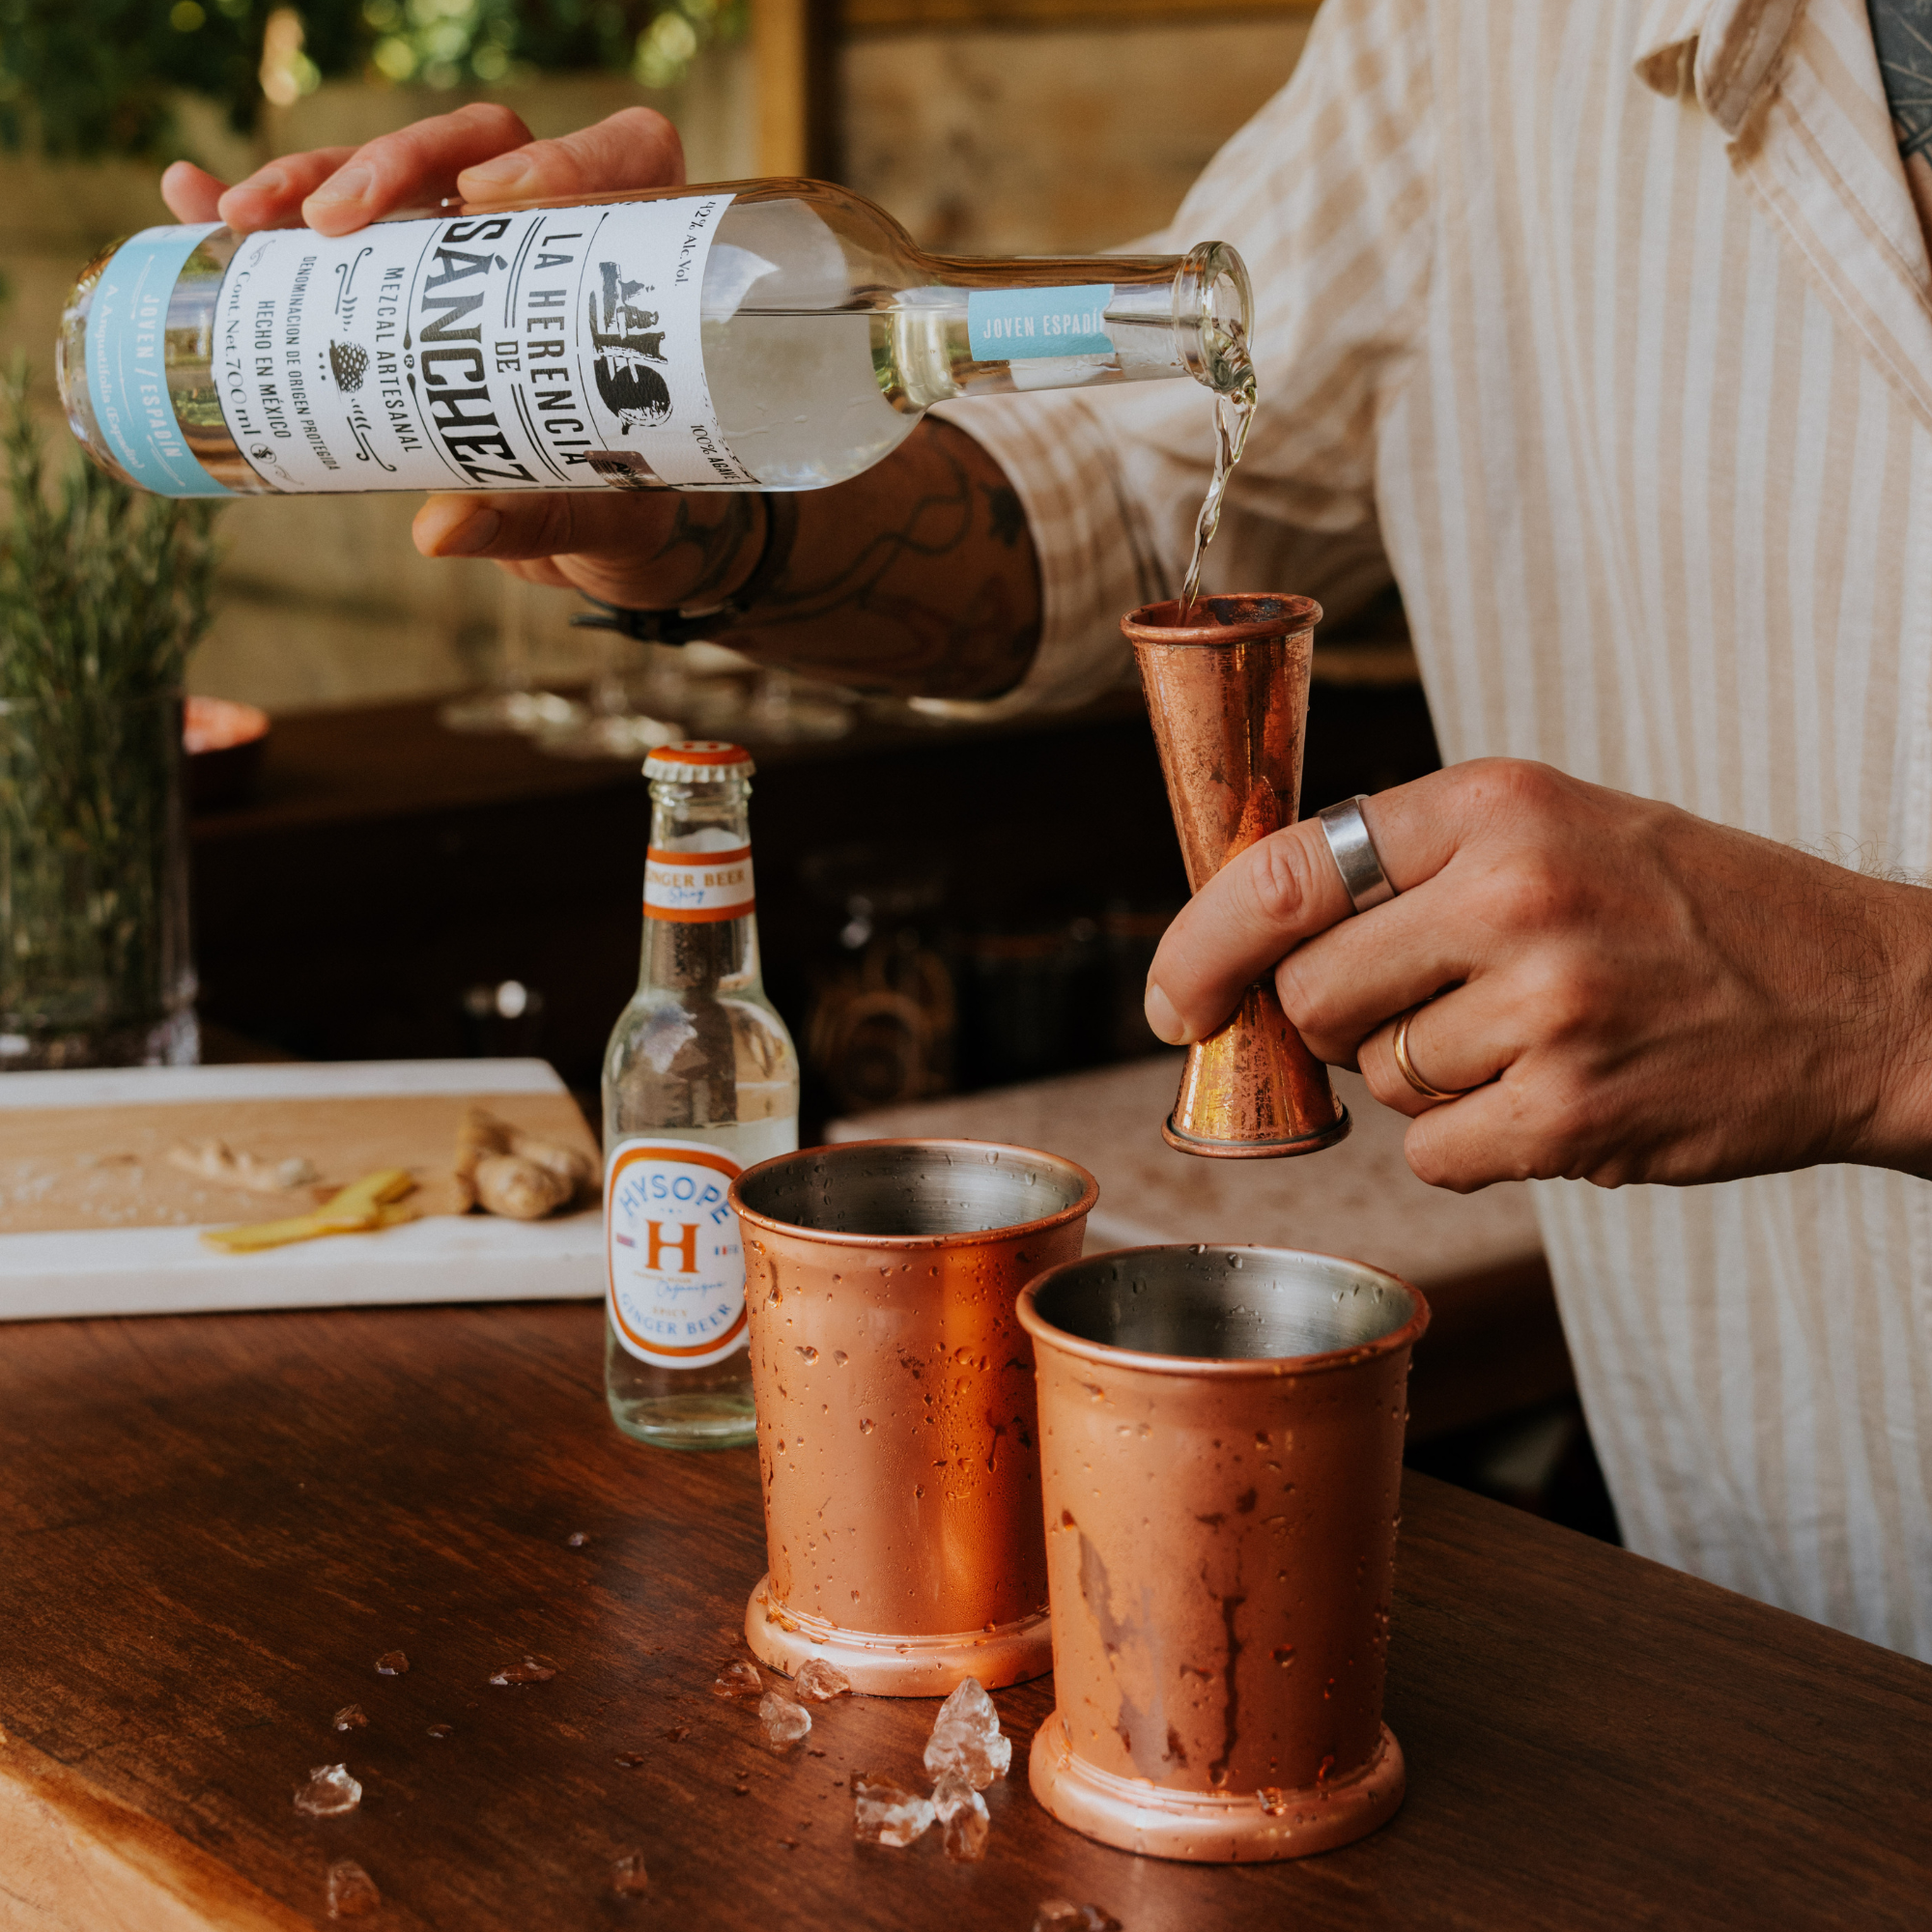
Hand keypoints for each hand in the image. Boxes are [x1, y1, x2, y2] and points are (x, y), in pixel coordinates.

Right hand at [158, 106, 749, 609]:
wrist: (602, 537)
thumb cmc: (630, 507)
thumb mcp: (608, 515)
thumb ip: (544, 518)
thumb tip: (440, 527)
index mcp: (632, 268)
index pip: (621, 159)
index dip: (566, 157)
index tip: (495, 203)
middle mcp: (553, 237)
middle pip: (481, 147)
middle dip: (400, 162)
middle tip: (338, 218)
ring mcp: (473, 255)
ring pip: (399, 177)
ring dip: (314, 181)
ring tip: (247, 219)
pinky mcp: (405, 285)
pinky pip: (328, 232)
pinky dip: (259, 214)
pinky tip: (192, 202)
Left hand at [1142, 759, 1931, 1190]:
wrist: (1864, 995)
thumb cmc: (1687, 911)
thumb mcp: (1554, 829)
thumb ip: (1410, 871)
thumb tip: (1253, 951)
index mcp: (1494, 803)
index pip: (1282, 871)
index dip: (1202, 945)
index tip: (1173, 999)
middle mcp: (1514, 892)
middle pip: (1315, 996)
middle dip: (1343, 1026)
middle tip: (1434, 1010)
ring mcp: (1546, 1007)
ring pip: (1383, 1083)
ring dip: (1431, 1083)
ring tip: (1537, 1039)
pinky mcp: (1572, 1113)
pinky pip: (1437, 1156)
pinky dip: (1476, 1146)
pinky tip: (1558, 1097)